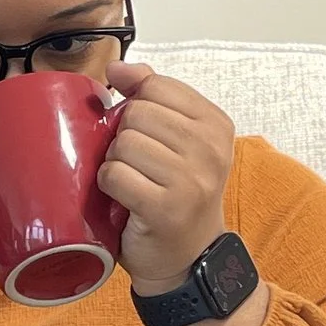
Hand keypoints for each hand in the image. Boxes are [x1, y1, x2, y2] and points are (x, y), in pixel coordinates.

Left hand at [101, 66, 238, 296]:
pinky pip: (114, 174)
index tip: (144, 132)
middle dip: (124, 137)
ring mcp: (191, 179)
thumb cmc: (177, 193)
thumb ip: (153, 95)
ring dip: (115, 162)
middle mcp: (211, 148)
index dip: (136, 105)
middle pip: (136, 113)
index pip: (157, 85)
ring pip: (123, 143)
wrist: (188, 257)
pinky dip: (109, 185)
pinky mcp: (165, 207)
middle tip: (139, 165)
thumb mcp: (178, 139)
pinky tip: (123, 198)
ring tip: (133, 182)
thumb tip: (118, 68)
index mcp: (216, 124)